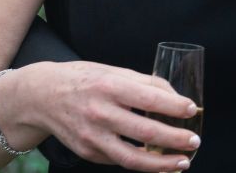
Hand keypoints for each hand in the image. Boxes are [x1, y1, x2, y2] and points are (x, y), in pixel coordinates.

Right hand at [15, 61, 199, 170]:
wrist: (40, 96)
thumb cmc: (84, 80)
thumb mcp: (113, 72)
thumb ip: (145, 83)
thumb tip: (176, 97)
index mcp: (110, 87)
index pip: (150, 99)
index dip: (175, 106)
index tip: (192, 109)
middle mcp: (100, 113)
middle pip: (145, 131)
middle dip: (175, 139)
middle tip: (194, 140)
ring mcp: (91, 137)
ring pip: (132, 158)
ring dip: (161, 163)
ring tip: (182, 163)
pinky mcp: (87, 152)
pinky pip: (119, 161)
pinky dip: (142, 164)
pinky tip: (158, 162)